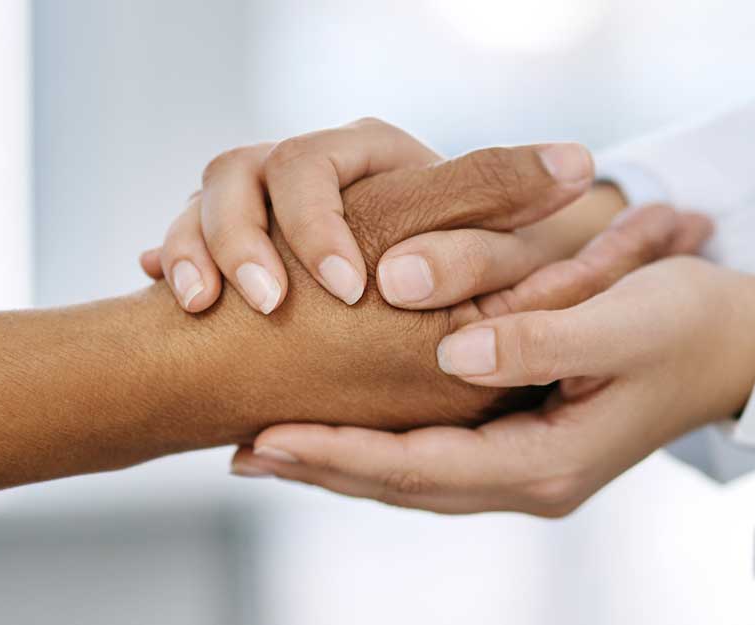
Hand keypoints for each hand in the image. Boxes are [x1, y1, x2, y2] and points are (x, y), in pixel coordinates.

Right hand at [140, 118, 599, 312]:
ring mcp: (265, 204)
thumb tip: (578, 162)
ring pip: (209, 195)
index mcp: (371, 162)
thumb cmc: (428, 286)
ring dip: (198, 249)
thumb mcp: (467, 247)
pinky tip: (177, 297)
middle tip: (272, 305)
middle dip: (248, 238)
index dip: (323, 226)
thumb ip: (504, 202)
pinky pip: (181, 236)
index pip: (325, 164)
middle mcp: (313, 172)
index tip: (348, 290)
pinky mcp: (229, 240)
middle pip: (250, 170)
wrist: (370, 334)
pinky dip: (176, 264)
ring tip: (202, 303)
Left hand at [140, 145, 709, 451]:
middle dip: (323, 464)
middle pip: (406, 482)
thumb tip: (455, 356)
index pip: (423, 466)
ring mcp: (528, 466)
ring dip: (342, 460)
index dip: (342, 451)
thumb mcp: (625, 320)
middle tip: (241, 444)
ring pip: (414, 475)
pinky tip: (342, 429)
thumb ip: (542, 337)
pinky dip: (380, 445)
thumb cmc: (686, 322)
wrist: (737, 342)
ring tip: (268, 442)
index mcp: (551, 459)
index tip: (266, 431)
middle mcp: (531, 477)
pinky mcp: (526, 443)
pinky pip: (435, 455)